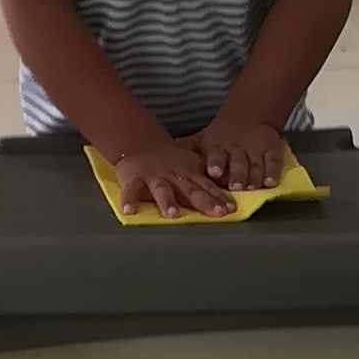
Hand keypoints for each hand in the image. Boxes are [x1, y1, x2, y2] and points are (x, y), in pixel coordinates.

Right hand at [110, 137, 237, 217]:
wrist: (142, 143)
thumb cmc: (170, 161)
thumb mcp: (191, 166)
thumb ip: (206, 180)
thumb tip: (230, 195)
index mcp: (189, 174)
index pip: (207, 187)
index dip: (218, 198)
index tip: (230, 209)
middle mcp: (174, 176)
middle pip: (190, 190)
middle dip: (203, 201)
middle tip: (215, 213)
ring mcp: (154, 177)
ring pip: (161, 190)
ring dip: (167, 202)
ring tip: (172, 215)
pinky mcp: (134, 179)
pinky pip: (130, 190)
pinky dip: (128, 199)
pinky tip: (128, 210)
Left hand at [191, 111, 290, 190]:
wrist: (248, 118)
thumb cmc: (219, 139)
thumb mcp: (201, 141)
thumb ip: (185, 151)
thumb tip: (161, 158)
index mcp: (217, 146)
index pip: (216, 155)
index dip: (216, 163)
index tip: (213, 173)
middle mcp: (236, 147)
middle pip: (237, 162)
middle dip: (237, 174)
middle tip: (236, 187)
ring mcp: (255, 149)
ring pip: (255, 163)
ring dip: (253, 177)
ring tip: (252, 188)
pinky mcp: (271, 149)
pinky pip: (273, 161)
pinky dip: (273, 172)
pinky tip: (271, 184)